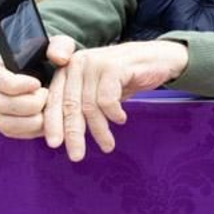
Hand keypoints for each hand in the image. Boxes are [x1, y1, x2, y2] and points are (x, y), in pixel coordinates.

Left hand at [0, 36, 188, 160]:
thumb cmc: (129, 76)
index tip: (55, 145)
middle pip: (71, 105)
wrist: (161, 58)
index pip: (55, 100)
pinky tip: (120, 119)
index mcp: (69, 69)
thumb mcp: (100, 89)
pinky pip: (107, 99)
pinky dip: (113, 114)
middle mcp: (78, 63)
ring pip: (90, 106)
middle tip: (77, 155)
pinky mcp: (113, 66)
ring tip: (107, 145)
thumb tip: (65, 134)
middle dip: (74, 133)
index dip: (53, 124)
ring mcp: (96, 63)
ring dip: (99, 130)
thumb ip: (82, 103)